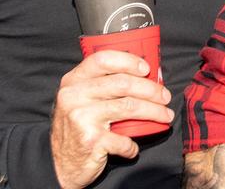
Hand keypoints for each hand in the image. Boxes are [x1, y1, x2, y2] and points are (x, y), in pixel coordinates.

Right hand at [50, 49, 173, 188]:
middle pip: (122, 84)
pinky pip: (124, 139)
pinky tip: (134, 147)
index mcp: (73, 81)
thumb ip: (100, 85)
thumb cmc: (76, 127)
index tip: (147, 69)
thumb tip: (141, 76)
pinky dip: (133, 145)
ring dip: (153, 112)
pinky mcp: (91, 140)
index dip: (128, 61)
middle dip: (151, 89)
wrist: (59, 164)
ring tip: (165, 115)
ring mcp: (82, 117)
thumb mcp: (79, 100)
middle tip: (165, 96)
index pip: (102, 60)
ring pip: (129, 106)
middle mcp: (75, 96)